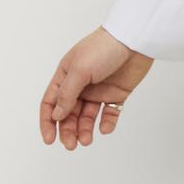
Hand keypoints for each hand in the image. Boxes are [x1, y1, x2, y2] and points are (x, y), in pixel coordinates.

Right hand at [39, 26, 153, 150]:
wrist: (135, 39)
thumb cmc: (103, 47)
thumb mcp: (79, 70)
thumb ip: (67, 94)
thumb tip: (56, 115)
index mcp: (66, 75)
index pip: (51, 102)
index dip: (47, 121)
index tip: (49, 139)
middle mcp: (80, 84)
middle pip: (68, 113)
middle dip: (67, 130)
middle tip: (71, 144)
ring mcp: (99, 90)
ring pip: (87, 116)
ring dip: (84, 130)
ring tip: (87, 140)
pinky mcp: (116, 93)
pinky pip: (109, 113)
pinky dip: (106, 123)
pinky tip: (105, 128)